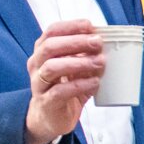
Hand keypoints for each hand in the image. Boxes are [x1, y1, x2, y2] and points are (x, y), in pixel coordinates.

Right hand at [25, 19, 104, 143]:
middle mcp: (37, 65)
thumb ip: (86, 55)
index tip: (90, 26)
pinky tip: (94, 82)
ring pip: (51, 67)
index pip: (51, 31)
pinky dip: (80, 85)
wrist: (51, 118)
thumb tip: (106, 42)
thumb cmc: (66, 87)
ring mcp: (39, 84)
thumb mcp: (75, 67)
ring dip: (78, 62)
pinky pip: (60, 91)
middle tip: (98, 42)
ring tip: (99, 62)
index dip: (70, 26)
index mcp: (43, 51)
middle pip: (49, 47)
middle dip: (75, 42)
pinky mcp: (46, 102)